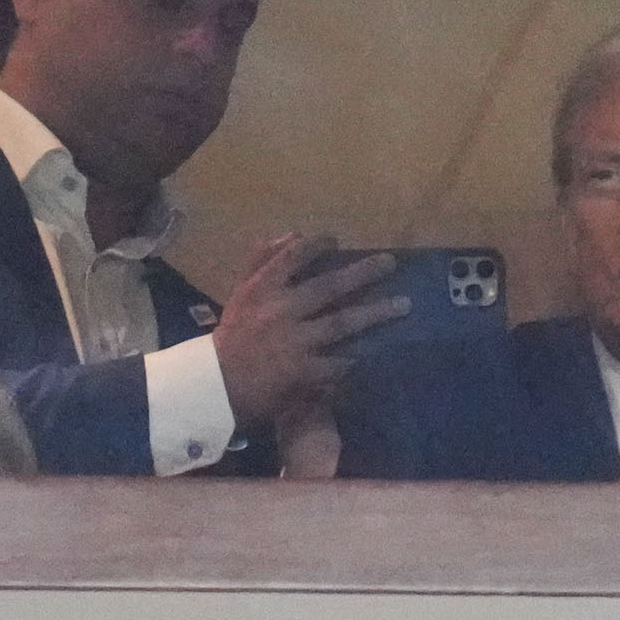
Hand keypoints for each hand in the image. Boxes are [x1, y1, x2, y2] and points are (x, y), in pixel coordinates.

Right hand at [213, 234, 401, 433]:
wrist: (217, 385)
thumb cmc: (234, 337)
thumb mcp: (242, 293)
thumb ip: (263, 261)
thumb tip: (295, 234)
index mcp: (262, 288)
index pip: (293, 256)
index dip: (318, 245)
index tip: (337, 240)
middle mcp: (280, 310)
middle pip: (328, 286)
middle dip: (363, 273)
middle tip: (390, 264)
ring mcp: (294, 342)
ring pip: (341, 322)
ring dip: (374, 313)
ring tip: (402, 305)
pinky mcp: (303, 372)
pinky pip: (338, 362)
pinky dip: (358, 356)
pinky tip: (381, 350)